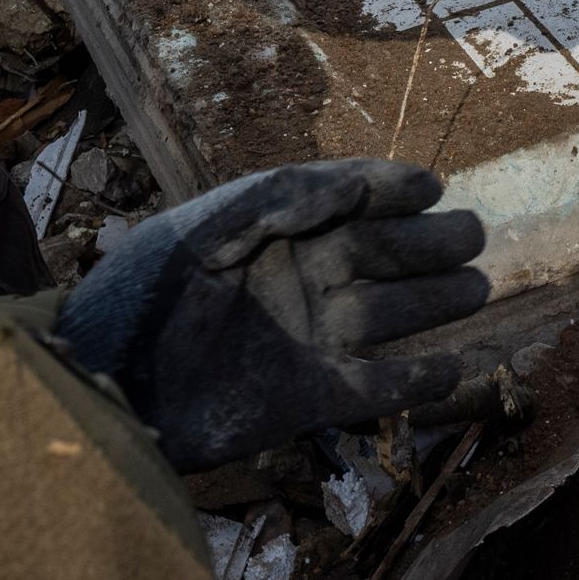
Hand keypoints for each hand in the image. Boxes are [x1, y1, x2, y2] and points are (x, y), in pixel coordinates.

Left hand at [51, 158, 486, 470]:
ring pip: (385, 314)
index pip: (347, 200)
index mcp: (270, 231)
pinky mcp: (302, 398)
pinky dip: (414, 382)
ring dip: (434, 301)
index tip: (434, 186)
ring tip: (478, 287)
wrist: (101, 387)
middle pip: (377, 254)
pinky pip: (371, 389)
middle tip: (474, 235)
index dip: (393, 189)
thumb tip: (358, 181)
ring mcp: (301, 339)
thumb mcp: (205, 225)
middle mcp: (293, 280)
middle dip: (428, 243)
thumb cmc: (142, 294)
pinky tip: (454, 367)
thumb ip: (281, 199)